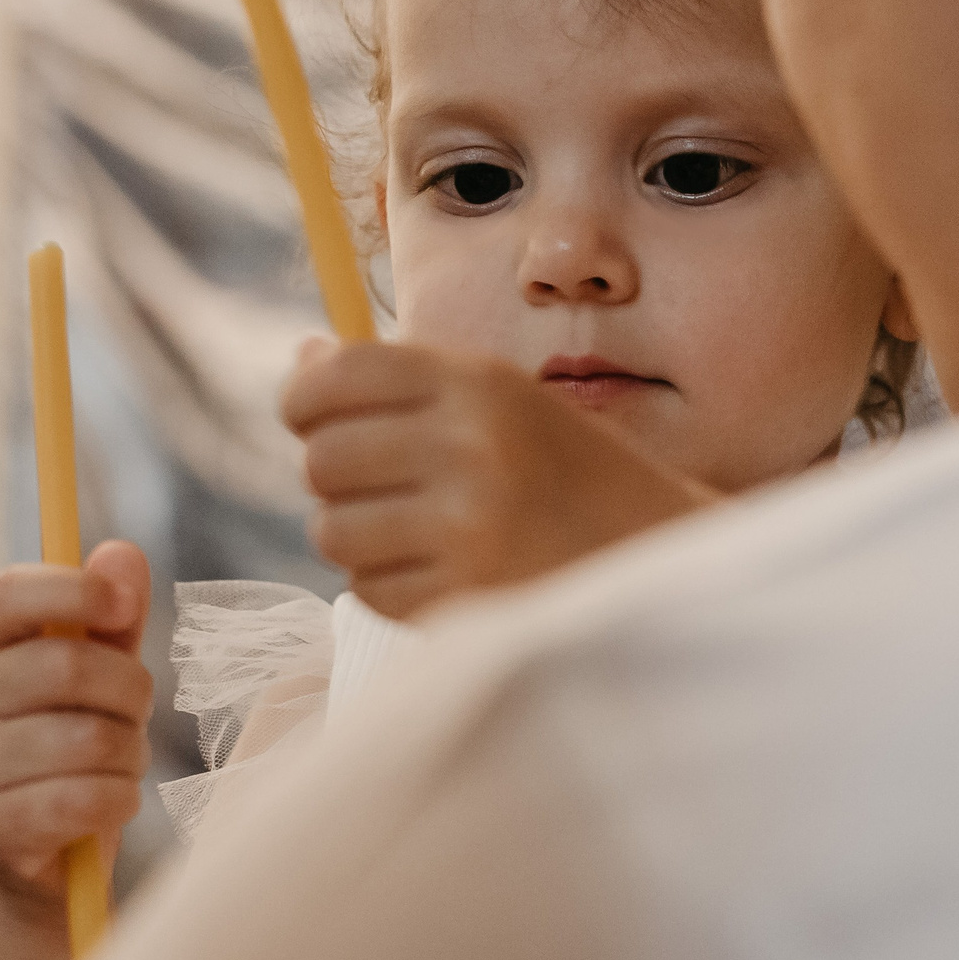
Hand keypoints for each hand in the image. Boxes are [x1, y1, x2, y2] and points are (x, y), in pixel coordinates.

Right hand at [0, 540, 152, 911]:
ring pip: (84, 739)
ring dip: (128, 753)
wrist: (47, 861)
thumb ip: (112, 620)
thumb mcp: (102, 679)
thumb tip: (122, 552)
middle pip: (63, 665)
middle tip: (137, 714)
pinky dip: (118, 800)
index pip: (6, 593)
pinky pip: (81, 799)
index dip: (71, 589)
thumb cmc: (78, 749)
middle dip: (128, 691)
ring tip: (120, 764)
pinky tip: (112, 802)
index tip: (122, 607)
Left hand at [282, 340, 710, 620]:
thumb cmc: (563, 468)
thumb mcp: (497, 397)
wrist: (656, 550)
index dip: (303, 400)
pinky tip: (433, 567)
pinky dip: (384, 582)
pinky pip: (366, 588)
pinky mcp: (465, 598)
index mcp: (478, 384)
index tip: (310, 418)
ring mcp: (467, 528)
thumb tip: (302, 361)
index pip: (339, 377)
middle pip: (322, 459)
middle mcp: (470, 447)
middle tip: (376, 484)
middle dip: (334, 476)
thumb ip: (400, 379)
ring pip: (332, 530)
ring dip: (354, 534)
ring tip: (407, 530)